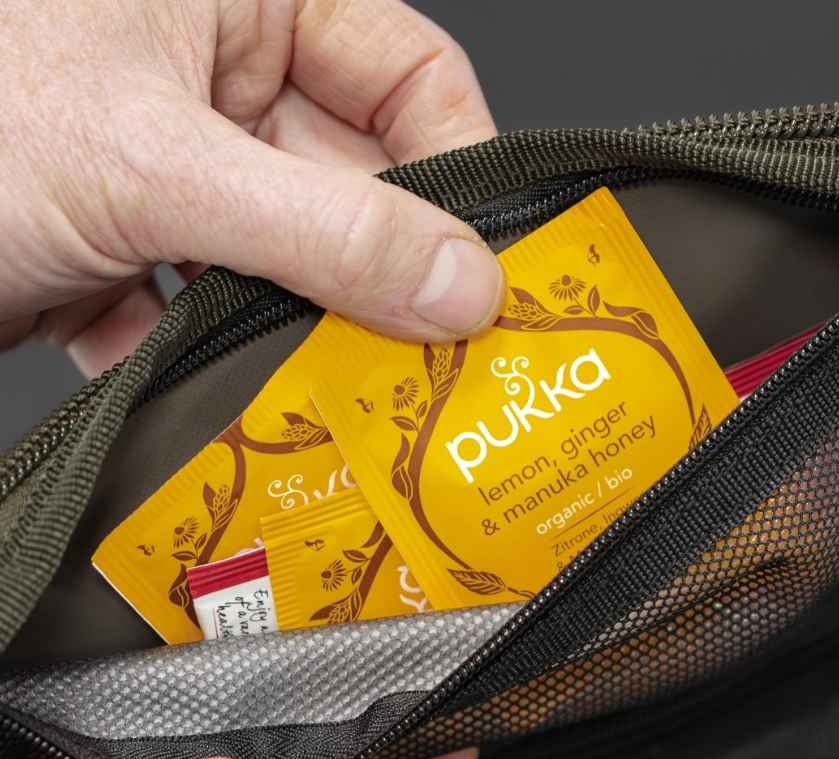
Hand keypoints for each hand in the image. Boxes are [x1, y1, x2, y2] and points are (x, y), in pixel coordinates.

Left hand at [0, 0, 503, 375]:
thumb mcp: (150, 164)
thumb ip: (321, 230)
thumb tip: (459, 283)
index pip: (412, 76)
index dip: (460, 171)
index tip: (485, 271)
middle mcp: (222, 74)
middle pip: (358, 182)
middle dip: (381, 276)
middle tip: (425, 361)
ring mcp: (181, 163)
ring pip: (293, 258)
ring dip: (299, 329)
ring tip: (327, 393)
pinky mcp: (141, 239)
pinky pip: (219, 303)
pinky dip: (213, 356)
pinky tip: (205, 392)